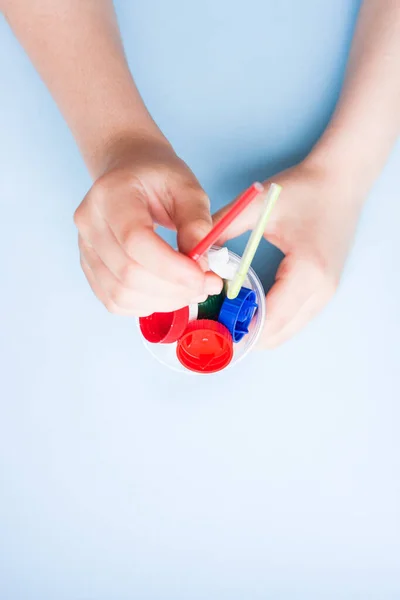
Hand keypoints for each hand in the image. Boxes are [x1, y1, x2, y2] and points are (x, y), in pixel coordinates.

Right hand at [74, 138, 221, 315]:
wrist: (129, 171)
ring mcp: (85, 247)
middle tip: (207, 285)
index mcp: (112, 194)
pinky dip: (146, 305)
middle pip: (128, 273)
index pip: (136, 241)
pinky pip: (115, 301)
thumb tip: (201, 265)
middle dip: (174, 288)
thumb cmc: (158, 177)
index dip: (172, 268)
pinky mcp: (89, 267)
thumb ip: (197, 223)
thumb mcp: (188, 188)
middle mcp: (90, 222)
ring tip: (191, 289)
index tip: (205, 277)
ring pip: (121, 294)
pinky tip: (168, 293)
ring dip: (163, 301)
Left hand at [213, 161, 363, 347]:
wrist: (341, 179)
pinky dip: (271, 321)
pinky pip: (295, 320)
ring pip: (286, 333)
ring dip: (257, 330)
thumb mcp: (256, 205)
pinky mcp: (325, 290)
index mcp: (306, 271)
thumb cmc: (303, 188)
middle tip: (214, 322)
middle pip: (277, 335)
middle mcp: (321, 290)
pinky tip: (251, 304)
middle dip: (244, 333)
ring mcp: (326, 293)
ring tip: (229, 314)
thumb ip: (222, 229)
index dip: (238, 329)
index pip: (269, 320)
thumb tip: (195, 253)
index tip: (210, 327)